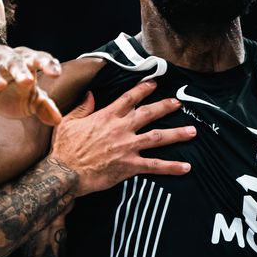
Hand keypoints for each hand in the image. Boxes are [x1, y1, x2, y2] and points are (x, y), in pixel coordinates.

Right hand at [0, 46, 62, 125]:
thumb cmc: (11, 96)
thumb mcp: (28, 103)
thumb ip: (43, 107)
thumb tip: (58, 120)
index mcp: (26, 61)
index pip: (39, 58)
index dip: (47, 63)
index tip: (56, 74)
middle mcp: (7, 57)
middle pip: (15, 60)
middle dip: (20, 70)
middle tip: (26, 81)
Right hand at [49, 80, 195, 195]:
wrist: (65, 173)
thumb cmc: (64, 149)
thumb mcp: (69, 122)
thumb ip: (83, 107)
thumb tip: (91, 94)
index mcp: (107, 116)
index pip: (129, 98)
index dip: (143, 89)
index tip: (154, 83)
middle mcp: (121, 129)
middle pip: (149, 113)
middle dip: (166, 107)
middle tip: (178, 103)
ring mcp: (127, 147)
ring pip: (158, 137)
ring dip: (177, 134)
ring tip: (192, 131)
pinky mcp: (130, 165)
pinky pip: (155, 165)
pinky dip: (171, 167)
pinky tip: (186, 167)